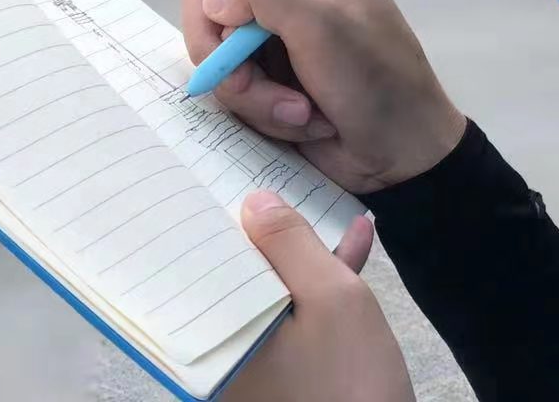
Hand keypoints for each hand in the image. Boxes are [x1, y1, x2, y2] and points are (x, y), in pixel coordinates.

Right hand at [182, 0, 465, 193]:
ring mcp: (272, 29)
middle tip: (260, 86)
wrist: (402, 155)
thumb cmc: (377, 81)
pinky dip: (261, 110)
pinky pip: (229, 83)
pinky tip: (302, 120)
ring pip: (215, 50)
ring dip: (254, 92)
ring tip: (300, 112)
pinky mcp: (265, 70)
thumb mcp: (323, 25)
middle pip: (208, 2)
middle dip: (234, 57)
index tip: (261, 29)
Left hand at [222, 191, 412, 401]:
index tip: (222, 177)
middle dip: (265, 230)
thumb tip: (253, 202)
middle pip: (237, 273)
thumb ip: (290, 244)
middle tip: (275, 183)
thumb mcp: (330, 296)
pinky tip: (353, 243)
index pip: (205, 264)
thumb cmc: (351, 382)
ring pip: (271, 290)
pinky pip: (293, 314)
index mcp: (218, 340)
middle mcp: (226, 355)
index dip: (218, 217)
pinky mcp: (286, 374)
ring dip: (301, 252)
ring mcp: (256, 366)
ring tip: (328, 207)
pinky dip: (319, 283)